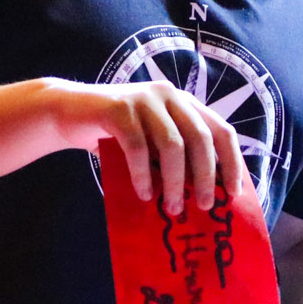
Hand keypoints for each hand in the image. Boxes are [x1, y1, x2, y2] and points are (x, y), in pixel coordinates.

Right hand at [48, 79, 246, 216]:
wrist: (68, 113)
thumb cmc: (116, 136)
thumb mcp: (152, 144)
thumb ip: (175, 159)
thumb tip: (204, 196)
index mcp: (185, 103)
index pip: (221, 130)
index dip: (231, 162)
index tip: (233, 193)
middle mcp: (170, 95)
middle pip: (201, 138)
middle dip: (206, 176)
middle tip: (204, 205)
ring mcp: (145, 99)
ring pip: (173, 144)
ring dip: (175, 181)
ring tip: (172, 207)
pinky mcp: (119, 108)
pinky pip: (138, 147)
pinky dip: (143, 175)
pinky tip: (144, 194)